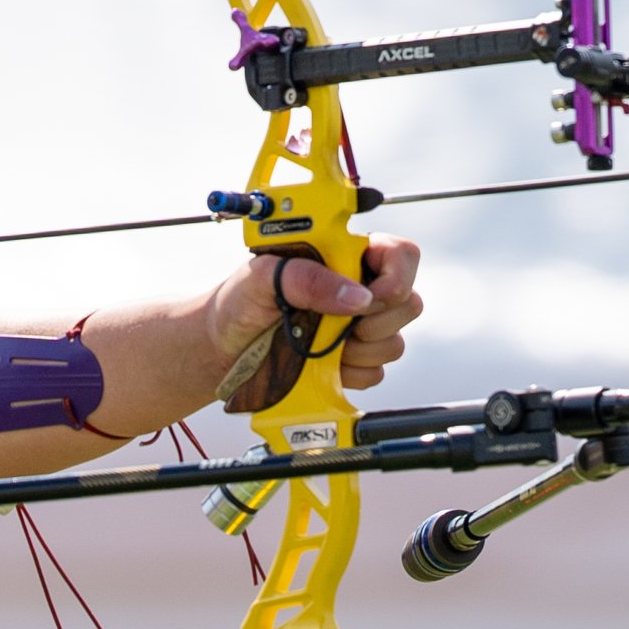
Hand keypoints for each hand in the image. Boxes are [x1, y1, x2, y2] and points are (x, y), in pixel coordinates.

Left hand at [203, 236, 424, 394]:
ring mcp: (358, 329)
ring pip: (394, 343)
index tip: (371, 297)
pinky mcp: (353, 363)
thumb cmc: (238, 302)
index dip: (398, 276)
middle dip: (375, 321)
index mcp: (344, 256)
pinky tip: (323, 364)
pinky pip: (376, 373)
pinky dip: (350, 373)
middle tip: (337, 325)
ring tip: (319, 344)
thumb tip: (356, 296)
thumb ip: (308, 278)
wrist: (221, 349)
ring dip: (358, 350)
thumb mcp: (263, 277)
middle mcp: (358, 290)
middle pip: (407, 303)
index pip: (401, 255)